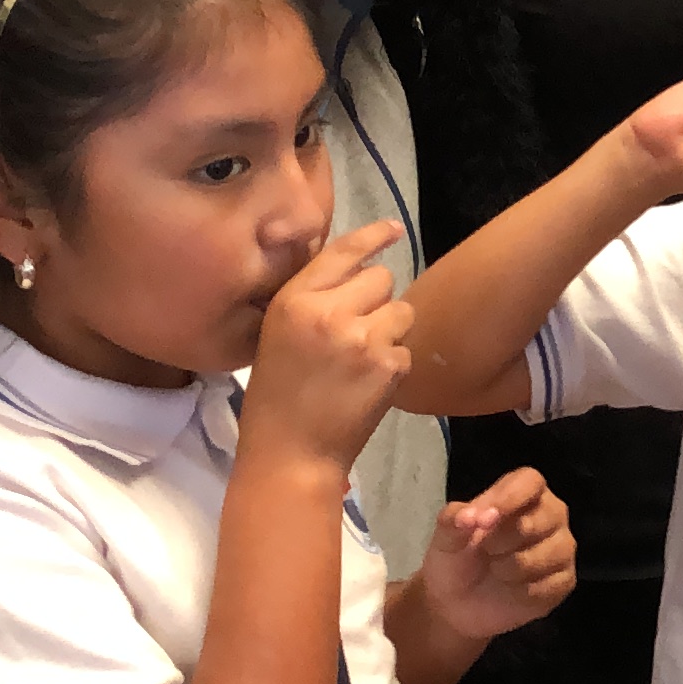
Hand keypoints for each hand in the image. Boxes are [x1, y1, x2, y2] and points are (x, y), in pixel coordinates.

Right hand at [243, 223, 412, 474]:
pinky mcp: (389, 364)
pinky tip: (366, 385)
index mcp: (293, 301)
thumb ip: (313, 301)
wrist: (290, 453)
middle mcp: (328, 311)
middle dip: (376, 301)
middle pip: (382, 278)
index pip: (343, 252)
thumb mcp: (279, 335)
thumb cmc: (277, 397)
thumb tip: (358, 269)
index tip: (395, 230)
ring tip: (361, 360)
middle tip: (355, 333)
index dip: (374, 236)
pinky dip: (393, 364)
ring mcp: (362, 337)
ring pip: (401, 310)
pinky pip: (405, 347)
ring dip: (390, 329)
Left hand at [412, 466, 577, 641]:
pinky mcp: (565, 579)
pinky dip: (523, 591)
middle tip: (485, 551)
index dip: (510, 497)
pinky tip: (511, 590)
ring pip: (548, 553)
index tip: (485, 519)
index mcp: (522, 494)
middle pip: (541, 517)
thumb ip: (453, 521)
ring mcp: (562, 547)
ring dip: (511, 568)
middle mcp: (550, 515)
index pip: (529, 482)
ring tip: (497, 570)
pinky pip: (551, 583)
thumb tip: (469, 517)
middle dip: (504, 540)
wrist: (456, 605)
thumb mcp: (445, 538)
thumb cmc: (457, 559)